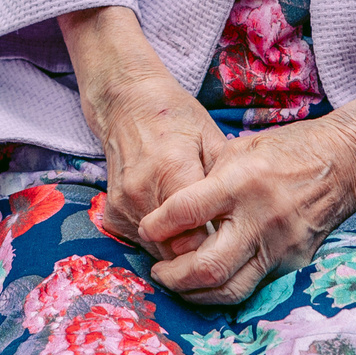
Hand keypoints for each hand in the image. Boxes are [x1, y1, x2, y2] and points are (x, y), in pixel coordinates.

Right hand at [58, 7, 228, 254]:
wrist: (126, 101)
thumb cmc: (175, 117)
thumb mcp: (210, 138)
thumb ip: (225, 179)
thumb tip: (244, 216)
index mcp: (174, 172)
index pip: (197, 236)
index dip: (216, 244)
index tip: (229, 238)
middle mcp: (144, 192)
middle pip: (176, 250)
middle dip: (198, 252)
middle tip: (216, 242)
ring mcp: (124, 204)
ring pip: (156, 251)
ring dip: (177, 248)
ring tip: (195, 232)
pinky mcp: (111, 211)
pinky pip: (139, 242)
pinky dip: (157, 240)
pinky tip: (170, 222)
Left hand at [139, 82, 355, 304]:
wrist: (345, 161)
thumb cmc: (286, 149)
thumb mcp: (238, 149)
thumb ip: (206, 180)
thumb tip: (169, 208)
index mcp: (241, 181)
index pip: (186, 213)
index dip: (157, 227)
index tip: (145, 230)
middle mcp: (260, 218)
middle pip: (206, 267)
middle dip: (173, 276)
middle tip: (156, 271)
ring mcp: (279, 245)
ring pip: (230, 289)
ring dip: (196, 293)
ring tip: (177, 283)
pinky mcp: (293, 262)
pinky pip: (253, 284)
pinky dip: (225, 287)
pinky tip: (208, 281)